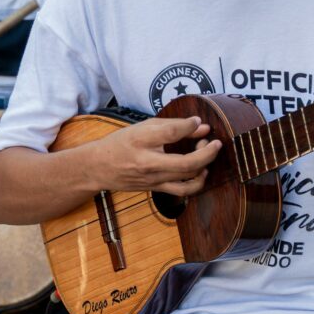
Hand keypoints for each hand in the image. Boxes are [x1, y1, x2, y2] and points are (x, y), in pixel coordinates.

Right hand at [89, 117, 221, 196]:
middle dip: (207, 151)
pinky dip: (197, 182)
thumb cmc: (121, 144)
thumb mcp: (142, 128)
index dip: (190, 125)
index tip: (198, 122)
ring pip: (188, 178)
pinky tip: (200, 171)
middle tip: (213, 142)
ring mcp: (153, 180)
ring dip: (205, 166)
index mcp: (142, 142)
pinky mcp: (156, 189)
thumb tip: (200, 126)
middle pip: (187, 162)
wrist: (100, 167)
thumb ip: (172, 126)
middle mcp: (148, 164)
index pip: (172, 132)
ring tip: (206, 155)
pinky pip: (183, 191)